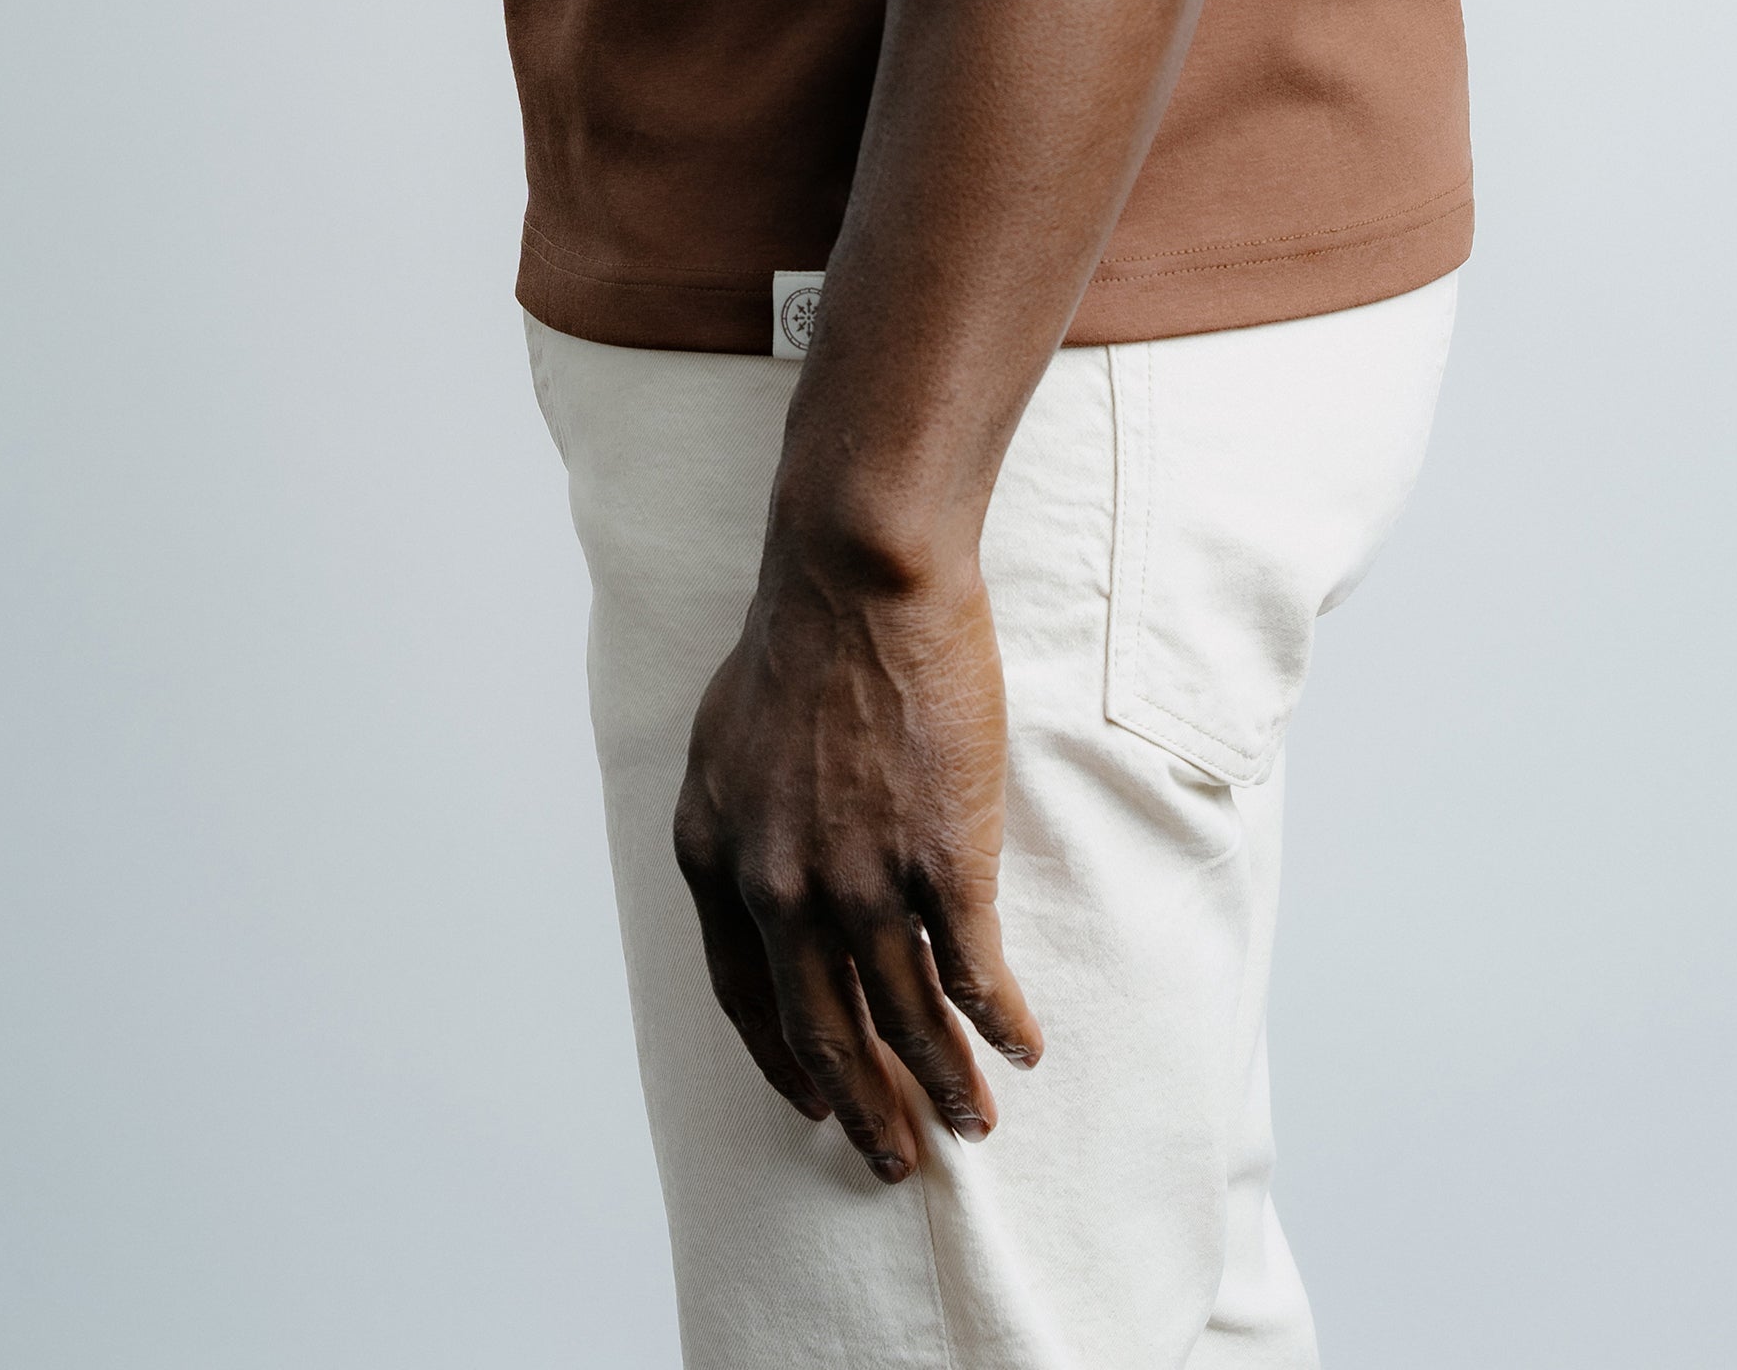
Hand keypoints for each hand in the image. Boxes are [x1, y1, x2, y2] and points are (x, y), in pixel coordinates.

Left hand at [668, 542, 1047, 1180]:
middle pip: (824, 1031)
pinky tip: (1021, 1045)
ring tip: (974, 1123)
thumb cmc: (799, 637)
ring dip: (944, 1084)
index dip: (784, 1062)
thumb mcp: (725, 741)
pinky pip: (973, 975)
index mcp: (715, 858)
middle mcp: (777, 889)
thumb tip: (759, 872)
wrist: (858, 576)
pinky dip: (998, 1023)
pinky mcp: (942, 864)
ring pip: (906, 1020)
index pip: (744, 998)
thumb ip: (741, 822)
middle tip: (896, 1160)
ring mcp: (860, 883)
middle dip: (866, 1108)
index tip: (816, 1103)